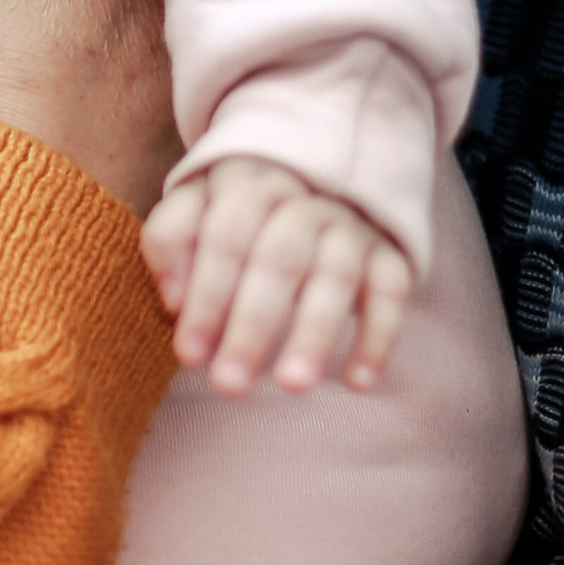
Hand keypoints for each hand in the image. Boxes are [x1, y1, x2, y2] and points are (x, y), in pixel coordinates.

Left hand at [141, 157, 413, 394]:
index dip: (207, 295)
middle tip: (229, 385)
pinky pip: (393, 290)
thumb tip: (174, 299)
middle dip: (253, 324)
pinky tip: (358, 382)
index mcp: (250, 183)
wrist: (316, 179)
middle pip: (280, 256)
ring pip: (337, 274)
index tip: (190, 356)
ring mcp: (351, 224)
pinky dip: (379, 335)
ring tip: (291, 385)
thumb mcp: (195, 209)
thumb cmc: (239, 215)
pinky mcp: (389, 252)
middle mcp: (305, 199)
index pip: (226, 234)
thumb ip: (171, 241)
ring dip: (314, 332)